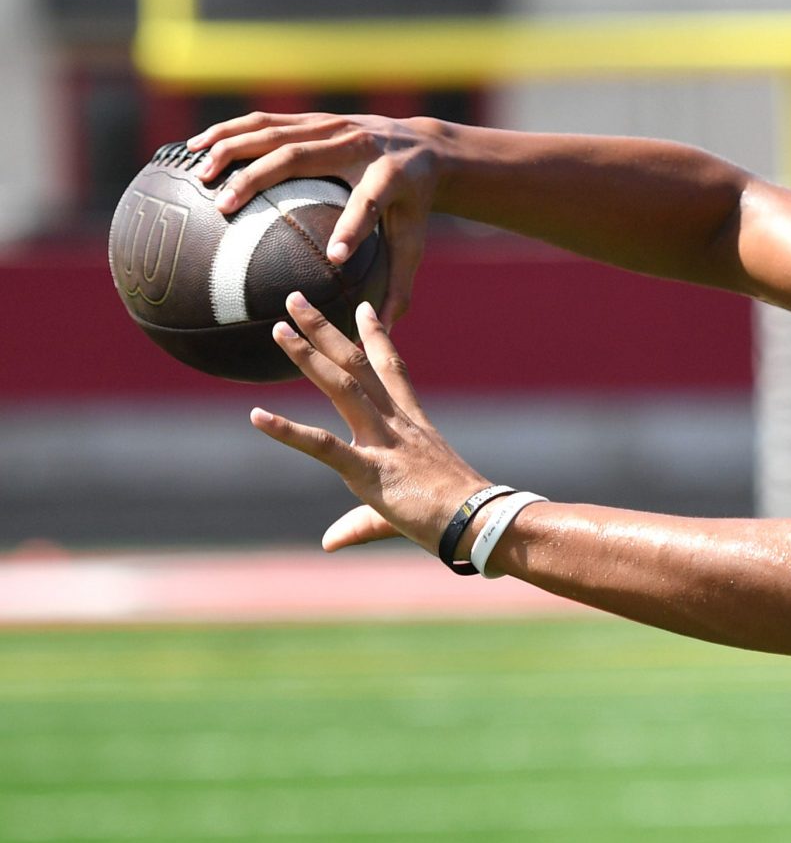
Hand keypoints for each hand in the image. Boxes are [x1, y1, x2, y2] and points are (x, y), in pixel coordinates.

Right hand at [189, 113, 442, 323]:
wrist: (423, 145)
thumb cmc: (413, 203)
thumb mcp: (413, 239)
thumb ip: (400, 283)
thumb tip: (382, 329)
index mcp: (389, 178)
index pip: (370, 204)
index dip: (353, 229)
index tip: (334, 257)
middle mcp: (357, 146)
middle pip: (301, 158)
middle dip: (259, 179)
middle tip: (224, 209)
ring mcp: (332, 127)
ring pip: (274, 132)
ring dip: (231, 149)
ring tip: (199, 176)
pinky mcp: (314, 119)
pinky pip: (264, 121)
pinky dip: (228, 131)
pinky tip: (194, 147)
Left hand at [250, 292, 487, 553]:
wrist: (482, 525)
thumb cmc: (458, 519)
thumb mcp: (400, 515)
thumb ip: (358, 525)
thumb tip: (329, 543)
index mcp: (413, 427)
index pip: (394, 371)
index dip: (377, 337)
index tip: (364, 306)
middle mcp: (397, 424)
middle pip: (359, 366)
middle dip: (327, 330)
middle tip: (297, 299)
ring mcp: (383, 443)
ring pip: (342, 388)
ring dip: (308, 357)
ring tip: (278, 330)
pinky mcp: (370, 471)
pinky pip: (323, 447)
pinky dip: (287, 432)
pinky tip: (255, 416)